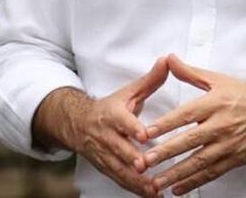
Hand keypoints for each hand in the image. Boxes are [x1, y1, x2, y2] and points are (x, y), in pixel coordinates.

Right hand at [36, 56, 168, 195]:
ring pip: (118, 168)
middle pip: (118, 148)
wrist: (77, 123)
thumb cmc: (110, 107)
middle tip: (145, 166)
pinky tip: (149, 194)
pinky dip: (133, 188)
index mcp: (112, 114)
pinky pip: (118, 180)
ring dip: (134, 180)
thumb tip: (167, 60)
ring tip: (152, 188)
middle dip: (130, 158)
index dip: (132, 128)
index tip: (144, 136)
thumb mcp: (128, 92)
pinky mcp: (105, 167)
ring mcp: (104, 154)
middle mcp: (105, 135)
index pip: (122, 121)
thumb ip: (150, 80)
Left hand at [141, 54, 245, 194]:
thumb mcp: (218, 80)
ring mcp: (229, 144)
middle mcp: (222, 124)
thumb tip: (168, 58)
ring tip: (157, 182)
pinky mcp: (235, 159)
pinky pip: (212, 173)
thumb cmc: (245, 95)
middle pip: (190, 141)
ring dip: (176, 173)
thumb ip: (190, 73)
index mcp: (215, 103)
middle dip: (166, 153)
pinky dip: (194, 182)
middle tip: (145, 162)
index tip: (146, 133)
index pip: (186, 115)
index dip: (166, 124)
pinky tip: (177, 189)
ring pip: (199, 162)